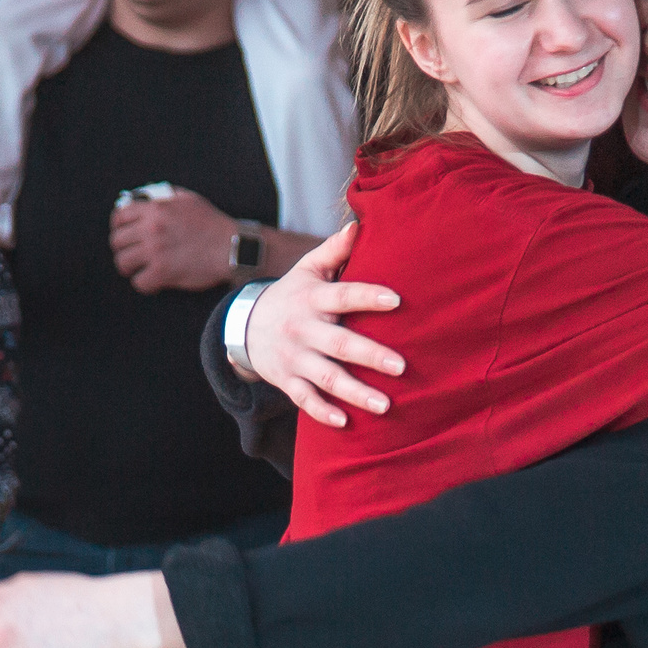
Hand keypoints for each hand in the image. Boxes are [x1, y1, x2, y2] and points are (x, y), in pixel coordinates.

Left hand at [111, 189, 242, 292]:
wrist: (232, 247)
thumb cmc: (212, 223)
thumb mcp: (188, 199)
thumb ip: (164, 196)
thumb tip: (142, 198)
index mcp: (155, 209)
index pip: (119, 216)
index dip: (118, 227)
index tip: (124, 234)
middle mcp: (151, 229)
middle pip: (117, 241)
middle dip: (123, 248)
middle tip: (133, 254)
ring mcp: (155, 251)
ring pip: (122, 262)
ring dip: (129, 267)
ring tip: (139, 269)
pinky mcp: (163, 273)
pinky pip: (138, 282)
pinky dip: (144, 283)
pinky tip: (153, 281)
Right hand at [240, 224, 405, 426]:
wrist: (245, 326)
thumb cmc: (293, 294)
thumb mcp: (307, 269)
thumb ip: (334, 251)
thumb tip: (359, 224)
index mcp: (313, 299)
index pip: (342, 296)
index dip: (367, 296)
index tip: (396, 299)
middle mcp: (303, 330)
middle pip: (339, 344)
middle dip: (370, 355)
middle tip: (402, 366)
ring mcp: (294, 358)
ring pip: (326, 377)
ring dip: (355, 392)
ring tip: (385, 405)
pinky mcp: (287, 381)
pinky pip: (305, 400)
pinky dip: (323, 413)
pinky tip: (345, 423)